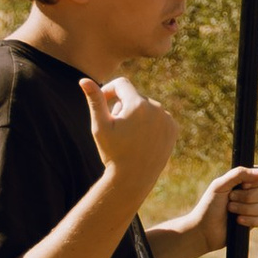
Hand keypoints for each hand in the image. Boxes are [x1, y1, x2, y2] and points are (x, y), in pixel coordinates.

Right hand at [84, 73, 176, 206]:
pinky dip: (150, 123)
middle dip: (122, 107)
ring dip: (136, 115)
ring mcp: (167, 119)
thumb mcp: (100, 126)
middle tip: (116, 129)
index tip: (103, 102)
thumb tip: (83, 79)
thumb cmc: (113, 152)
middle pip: (133, 97)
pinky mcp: (173, 129)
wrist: (133, 178)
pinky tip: (142, 140)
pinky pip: (159, 117)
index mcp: (137, 105)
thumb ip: (95, 100)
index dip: (109, 90)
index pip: (121, 84)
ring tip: (130, 136)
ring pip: (146, 107)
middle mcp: (156, 108)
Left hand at [184, 164, 257, 251]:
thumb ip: (239, 174)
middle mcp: (249, 193)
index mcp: (242, 181)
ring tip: (230, 211)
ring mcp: (252, 208)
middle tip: (230, 199)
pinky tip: (237, 221)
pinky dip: (249, 220)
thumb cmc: (209, 205)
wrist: (204, 230)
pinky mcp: (252, 223)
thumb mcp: (221, 185)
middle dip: (246, 197)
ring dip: (245, 209)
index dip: (255, 181)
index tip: (243, 185)